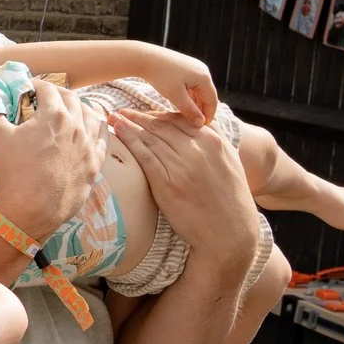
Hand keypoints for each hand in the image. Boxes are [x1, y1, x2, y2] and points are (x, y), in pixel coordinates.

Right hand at [0, 81, 105, 242]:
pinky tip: (91, 129)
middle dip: (58, 94)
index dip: (35, 85)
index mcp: (54, 115)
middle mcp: (76, 126)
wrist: (30, 210)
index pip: (47, 88)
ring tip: (70, 110)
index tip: (27, 88)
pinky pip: (102, 140)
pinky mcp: (94, 165)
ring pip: (92, 116)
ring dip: (80, 108)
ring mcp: (89, 146)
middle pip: (72, 99)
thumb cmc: (12, 172)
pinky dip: (97, 129)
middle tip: (45, 98)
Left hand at [108, 109, 258, 268]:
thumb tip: (194, 127)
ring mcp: (182, 164)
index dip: (156, 114)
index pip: (180, 119)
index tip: (141, 112)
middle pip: (162, 125)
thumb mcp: (228, 162)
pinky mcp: (168, 182)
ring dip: (129, 125)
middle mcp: (199, 148)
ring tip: (113, 119)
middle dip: (138, 116)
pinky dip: (129, 141)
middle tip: (120, 112)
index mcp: (214, 141)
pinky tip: (118, 133)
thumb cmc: (228, 199)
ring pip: (150, 137)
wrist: (230, 231)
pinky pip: (144, 155)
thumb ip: (212, 142)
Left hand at [137, 47, 217, 122]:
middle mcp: (203, 70)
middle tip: (196, 124)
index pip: (212, 100)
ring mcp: (195, 67)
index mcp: (204, 77)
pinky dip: (189, 95)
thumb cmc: (160, 77)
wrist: (144, 57)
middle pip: (207, 95)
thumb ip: (189, 110)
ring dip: (195, 103)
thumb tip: (201, 124)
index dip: (209, 115)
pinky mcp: (186, 66)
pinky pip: (192, 84)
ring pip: (199, 90)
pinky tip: (182, 104)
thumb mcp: (175, 96)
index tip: (203, 128)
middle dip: (202, 110)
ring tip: (188, 116)